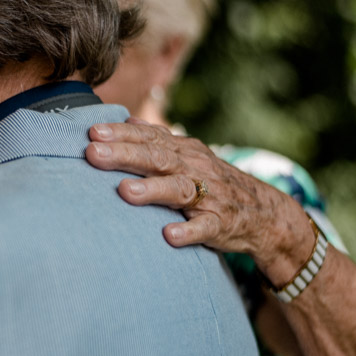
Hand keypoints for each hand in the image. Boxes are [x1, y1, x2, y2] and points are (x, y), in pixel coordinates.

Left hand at [86, 117, 312, 281]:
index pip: (149, 138)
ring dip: (152, 190)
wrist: (263, 213)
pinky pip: (206, 228)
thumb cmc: (212, 183)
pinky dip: (188, 232)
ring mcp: (209, 197)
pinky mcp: (221, 224)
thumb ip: (157, 140)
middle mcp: (195, 168)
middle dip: (124, 155)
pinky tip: (169, 236)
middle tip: (93, 153)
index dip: (121, 134)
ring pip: (178, 190)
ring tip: (124, 191)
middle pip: (157, 158)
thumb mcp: (188, 156)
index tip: (92, 133)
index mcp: (183, 151)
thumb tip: (125, 119)